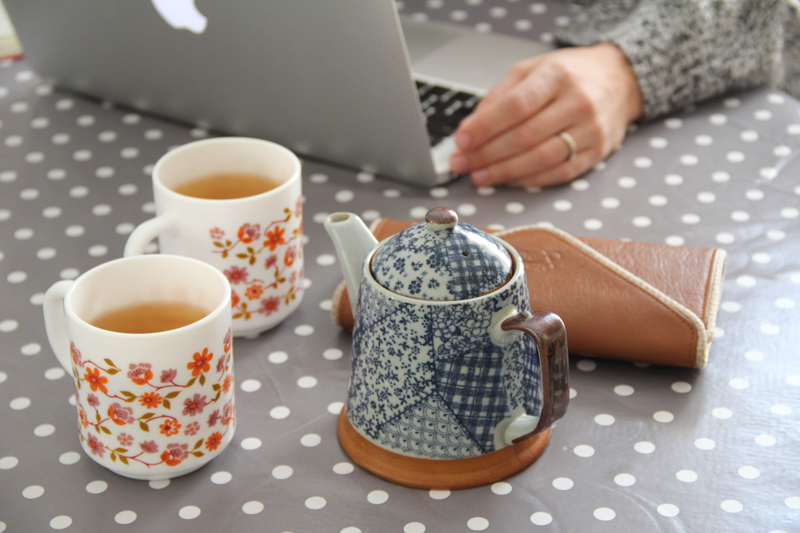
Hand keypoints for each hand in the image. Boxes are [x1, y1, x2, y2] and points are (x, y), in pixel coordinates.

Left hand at [449, 43, 642, 187]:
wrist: (620, 79)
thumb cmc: (569, 75)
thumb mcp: (531, 70)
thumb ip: (499, 97)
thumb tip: (470, 130)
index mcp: (557, 75)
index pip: (516, 105)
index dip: (485, 126)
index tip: (462, 140)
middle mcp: (578, 102)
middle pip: (525, 136)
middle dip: (486, 154)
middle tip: (462, 163)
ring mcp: (591, 130)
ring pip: (541, 159)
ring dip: (504, 172)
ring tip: (479, 176)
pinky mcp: (597, 153)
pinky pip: (558, 174)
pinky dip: (528, 180)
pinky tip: (508, 180)